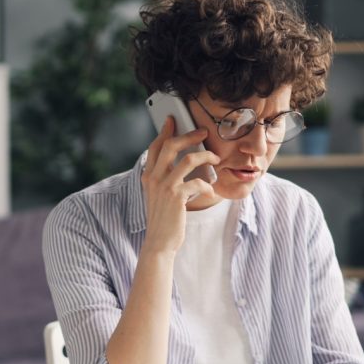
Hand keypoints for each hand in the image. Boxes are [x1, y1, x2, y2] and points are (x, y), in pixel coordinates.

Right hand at [141, 116, 219, 254]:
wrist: (159, 242)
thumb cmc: (163, 218)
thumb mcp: (158, 195)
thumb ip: (164, 177)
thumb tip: (182, 161)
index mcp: (148, 176)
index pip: (155, 147)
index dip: (164, 131)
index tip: (173, 121)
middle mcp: (154, 178)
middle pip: (171, 145)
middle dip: (189, 135)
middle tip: (203, 132)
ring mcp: (165, 187)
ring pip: (189, 160)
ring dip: (206, 157)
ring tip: (215, 159)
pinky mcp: (177, 197)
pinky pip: (198, 182)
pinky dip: (207, 184)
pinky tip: (210, 190)